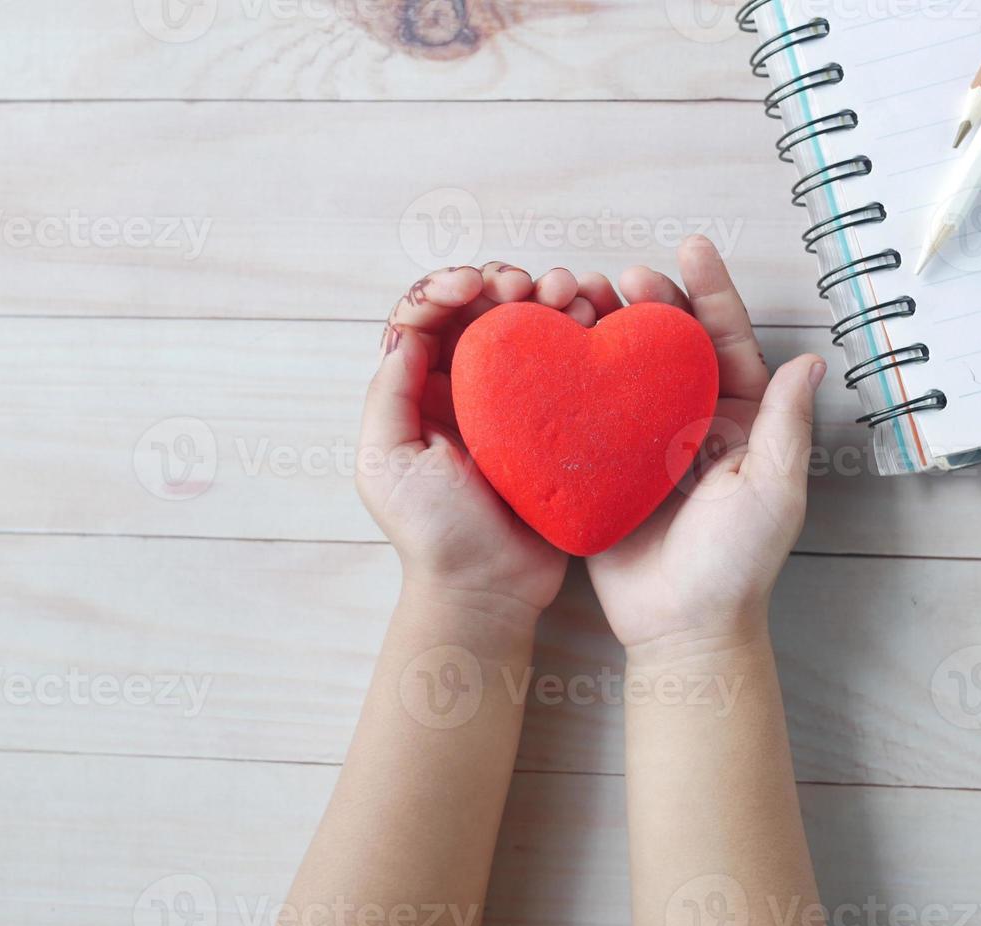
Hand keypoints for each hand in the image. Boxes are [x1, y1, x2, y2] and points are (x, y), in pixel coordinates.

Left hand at [357, 262, 588, 620]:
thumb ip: (389, 394)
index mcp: (417, 391)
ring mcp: (513, 403)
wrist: (490, 587)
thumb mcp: (385, 461)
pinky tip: (595, 321)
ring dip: (548, 296)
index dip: (447, 287)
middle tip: (531, 287)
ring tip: (572, 296)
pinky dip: (580, 332)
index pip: (426, 317)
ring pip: (527, 328)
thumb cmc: (433, 534)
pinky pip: (566, 364)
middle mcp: (463, 388)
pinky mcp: (555, 421)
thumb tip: (408, 332)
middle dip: (504, 283)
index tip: (475, 286)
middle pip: (481, 310)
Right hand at [584, 236, 825, 655]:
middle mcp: (690, 421)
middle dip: (648, 300)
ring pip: (624, 369)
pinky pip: (587, 413)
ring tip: (582, 299)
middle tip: (621, 275)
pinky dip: (571, 378)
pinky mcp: (603, 467)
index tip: (691, 246)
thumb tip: (810, 360)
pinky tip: (552, 348)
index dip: (710, 292)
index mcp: (738, 419)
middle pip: (669, 343)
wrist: (680, 627)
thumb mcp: (773, 490)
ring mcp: (643, 442)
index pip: (725, 340)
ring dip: (605, 329)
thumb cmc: (737, 565)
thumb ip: (783, 424)